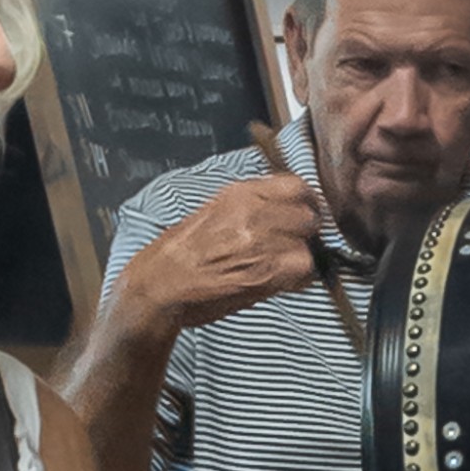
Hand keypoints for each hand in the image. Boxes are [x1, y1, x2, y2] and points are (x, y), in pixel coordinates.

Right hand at [114, 175, 323, 336]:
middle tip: (294, 248)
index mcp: (240, 193)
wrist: (159, 284)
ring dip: (302, 260)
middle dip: (306, 234)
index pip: (298, 186)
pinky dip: (298, 280)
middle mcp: (254, 212)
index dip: (306, 205)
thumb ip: (250, 207)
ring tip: (284, 270)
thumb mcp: (214, 211)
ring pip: (310, 247)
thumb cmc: (180, 253)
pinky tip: (280, 284)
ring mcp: (262, 242)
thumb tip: (283, 212)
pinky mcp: (265, 272)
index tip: (303, 218)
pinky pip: (304, 272)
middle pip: (309, 217)